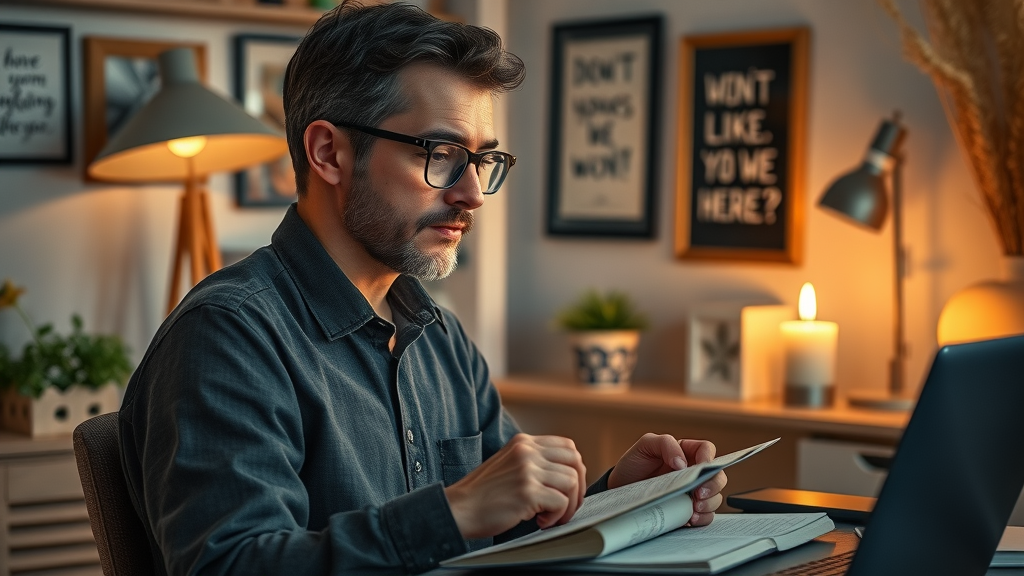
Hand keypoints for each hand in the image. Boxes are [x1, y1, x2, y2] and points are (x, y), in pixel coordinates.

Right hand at [444, 434, 585, 538]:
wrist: (458, 508)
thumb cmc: (482, 494)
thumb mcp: (508, 464)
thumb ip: (533, 462)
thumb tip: (566, 475)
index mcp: (523, 442)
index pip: (567, 446)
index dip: (574, 469)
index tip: (568, 489)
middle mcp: (527, 451)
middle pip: (575, 462)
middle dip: (577, 487)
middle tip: (566, 506)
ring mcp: (527, 470)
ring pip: (571, 482)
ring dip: (567, 506)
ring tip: (549, 517)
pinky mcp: (527, 491)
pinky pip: (561, 502)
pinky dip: (557, 517)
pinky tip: (540, 521)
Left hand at [607, 434, 726, 525]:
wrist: (620, 488)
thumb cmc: (634, 464)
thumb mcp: (645, 445)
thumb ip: (666, 444)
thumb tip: (682, 463)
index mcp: (686, 452)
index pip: (707, 450)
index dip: (709, 458)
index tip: (701, 468)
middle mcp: (693, 472)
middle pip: (717, 476)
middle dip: (712, 485)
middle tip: (698, 494)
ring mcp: (692, 492)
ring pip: (714, 497)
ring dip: (709, 503)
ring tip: (693, 508)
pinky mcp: (688, 509)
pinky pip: (705, 515)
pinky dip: (702, 518)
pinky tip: (690, 518)